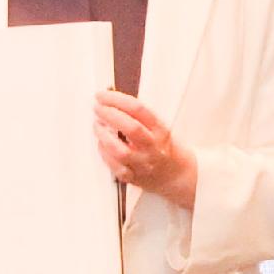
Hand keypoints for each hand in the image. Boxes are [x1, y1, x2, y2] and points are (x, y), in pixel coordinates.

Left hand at [94, 90, 196, 204]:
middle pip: (130, 128)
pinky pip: (114, 166)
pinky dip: (104, 152)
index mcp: (160, 130)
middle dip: (109, 114)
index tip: (103, 95)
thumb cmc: (163, 146)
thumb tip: (111, 100)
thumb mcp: (158, 127)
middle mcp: (153, 147)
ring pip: (120, 150)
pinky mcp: (133, 177)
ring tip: (97, 125)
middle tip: (98, 108)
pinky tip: (102, 143)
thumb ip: (138, 115)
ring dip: (103, 134)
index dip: (117, 99)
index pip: (138, 110)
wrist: (176, 174)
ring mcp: (143, 164)